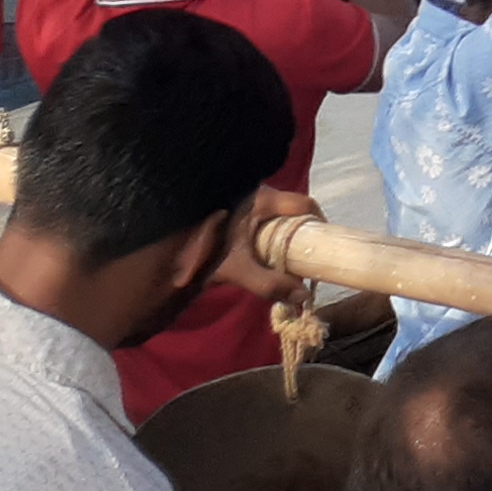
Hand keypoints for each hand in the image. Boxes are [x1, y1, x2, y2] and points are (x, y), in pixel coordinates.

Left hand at [209, 187, 320, 309]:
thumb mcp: (238, 269)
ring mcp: (247, 200)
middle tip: (306, 258)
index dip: (319, 224)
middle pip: (293, 211)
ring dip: (286, 235)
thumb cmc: (204, 249)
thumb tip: (304, 297)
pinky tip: (268, 253)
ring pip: (279, 215)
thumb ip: (270, 283)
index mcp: (261, 199)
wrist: (167, 248)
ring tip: (288, 259)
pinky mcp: (237, 209)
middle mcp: (257, 193)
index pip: (304, 205)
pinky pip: (266, 218)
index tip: (324, 245)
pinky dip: (272, 235)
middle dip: (302, 234)